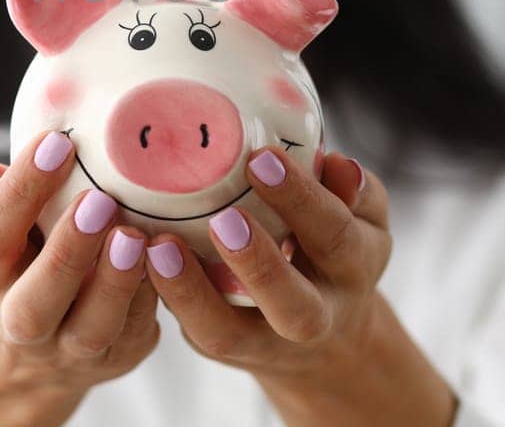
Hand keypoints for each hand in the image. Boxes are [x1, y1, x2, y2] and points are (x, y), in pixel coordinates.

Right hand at [0, 130, 160, 424]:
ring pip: (92, 328)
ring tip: (136, 237)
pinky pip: (137, 331)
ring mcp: (68, 350)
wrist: (22, 356)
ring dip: (116, 283)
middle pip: (36, 302)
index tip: (56, 142)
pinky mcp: (116, 358)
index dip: (21, 189)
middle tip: (100, 201)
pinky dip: (153, 295)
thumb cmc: (12, 266)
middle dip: (68, 252)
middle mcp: (17, 324)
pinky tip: (166, 256)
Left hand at [142, 147, 388, 383]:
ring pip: (227, 334)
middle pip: (293, 305)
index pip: (334, 234)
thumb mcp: (362, 221)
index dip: (301, 199)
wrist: (328, 339)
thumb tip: (337, 163)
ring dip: (191, 293)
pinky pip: (192, 330)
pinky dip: (166, 297)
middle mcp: (315, 317)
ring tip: (160, 246)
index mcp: (353, 269)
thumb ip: (355, 192)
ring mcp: (265, 342)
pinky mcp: (223, 346)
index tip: (261, 158)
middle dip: (258, 264)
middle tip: (223, 220)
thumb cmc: (335, 252)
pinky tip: (143, 257)